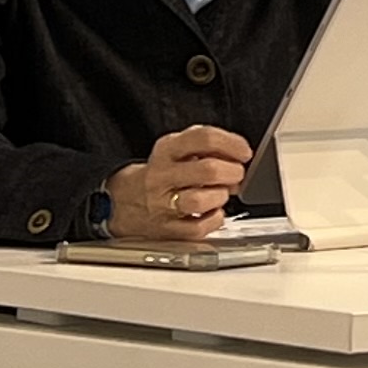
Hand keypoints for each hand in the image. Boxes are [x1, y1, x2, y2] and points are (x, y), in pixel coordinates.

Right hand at [105, 124, 249, 241]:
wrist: (123, 201)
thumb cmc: (161, 173)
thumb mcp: (176, 149)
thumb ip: (206, 147)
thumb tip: (239, 156)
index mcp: (167, 150)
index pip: (203, 138)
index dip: (231, 144)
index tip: (244, 152)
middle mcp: (162, 176)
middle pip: (207, 170)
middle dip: (232, 172)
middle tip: (236, 175)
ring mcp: (162, 205)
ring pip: (199, 200)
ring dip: (220, 196)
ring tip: (221, 194)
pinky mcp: (166, 230)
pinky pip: (197, 228)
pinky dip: (214, 220)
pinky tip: (213, 212)